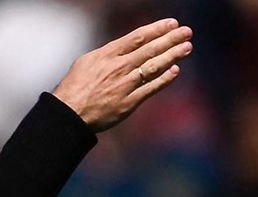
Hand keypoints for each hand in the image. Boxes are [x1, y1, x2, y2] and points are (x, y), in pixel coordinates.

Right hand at [53, 19, 192, 131]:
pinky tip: (176, 70)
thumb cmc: (75, 86)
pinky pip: (151, 88)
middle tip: (187, 32)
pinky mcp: (130, 102)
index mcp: (108, 54)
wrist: (70, 112)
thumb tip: (122, 49)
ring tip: (187, 47)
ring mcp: (126, 85)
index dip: (157, 29)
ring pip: (154, 67)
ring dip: (172, 56)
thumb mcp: (87, 61)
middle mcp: (120, 67)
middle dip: (171, 40)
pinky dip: (164, 79)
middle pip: (150, 50)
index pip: (138, 37)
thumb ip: (108, 54)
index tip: (172, 23)